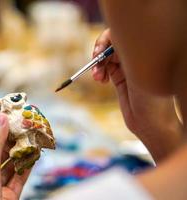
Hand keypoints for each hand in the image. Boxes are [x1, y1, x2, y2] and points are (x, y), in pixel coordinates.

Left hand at [0, 113, 30, 199]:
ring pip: (10, 164)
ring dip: (21, 153)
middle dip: (12, 141)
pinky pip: (19, 176)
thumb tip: (1, 117)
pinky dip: (26, 166)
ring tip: (32, 138)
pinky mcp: (9, 193)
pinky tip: (34, 155)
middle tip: (25, 126)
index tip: (10, 118)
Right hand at [92, 29, 182, 161]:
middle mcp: (137, 56)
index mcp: (147, 51)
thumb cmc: (152, 98)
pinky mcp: (120, 78)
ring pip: (106, 57)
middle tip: (95, 61)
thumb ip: (124, 55)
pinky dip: (99, 72)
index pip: (121, 35)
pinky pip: (105, 69)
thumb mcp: (138, 73)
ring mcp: (128, 67)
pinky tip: (100, 80)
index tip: (99, 52)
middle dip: (100, 53)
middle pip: (112, 44)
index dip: (107, 40)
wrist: (150, 123)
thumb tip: (113, 36)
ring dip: (98, 65)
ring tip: (98, 78)